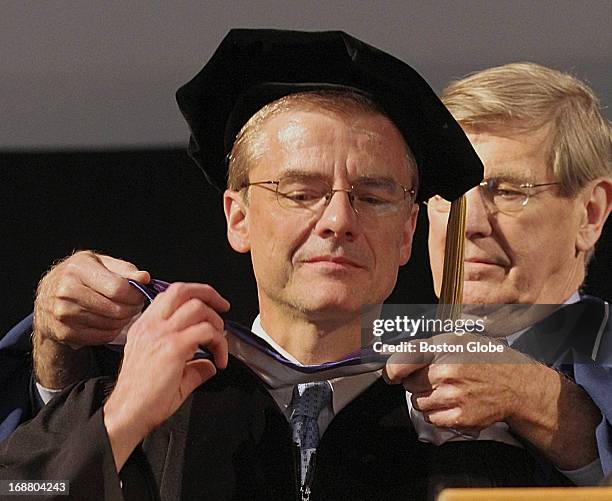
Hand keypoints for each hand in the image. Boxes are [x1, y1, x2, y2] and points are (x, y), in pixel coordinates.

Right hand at [34, 250, 149, 347]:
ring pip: (112, 324)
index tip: (140, 294)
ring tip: (123, 311)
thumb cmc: (80, 275)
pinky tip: (111, 321)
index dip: (136, 294)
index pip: (118, 288)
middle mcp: (67, 291)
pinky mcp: (64, 332)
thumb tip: (144, 278)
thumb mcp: (100, 263)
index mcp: (78, 269)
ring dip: (124, 320)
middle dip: (133, 308)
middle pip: (117, 309)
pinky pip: (102, 336)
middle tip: (135, 305)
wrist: (47, 297)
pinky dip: (113, 331)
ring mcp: (63, 314)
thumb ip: (125, 269)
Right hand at [103, 282, 229, 470]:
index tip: (212, 305)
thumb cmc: (141, 399)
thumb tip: (210, 364)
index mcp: (145, 327)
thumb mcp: (166, 372)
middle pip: (183, 290)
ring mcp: (162, 333)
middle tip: (223, 307)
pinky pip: (206, 331)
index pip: (171, 295)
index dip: (195, 294)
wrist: (126, 415)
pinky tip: (219, 360)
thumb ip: (191, 365)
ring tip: (219, 343)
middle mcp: (151, 325)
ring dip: (216, 322)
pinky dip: (220, 343)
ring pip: (197, 307)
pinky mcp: (173, 347)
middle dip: (209, 294)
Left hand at [383, 332, 541, 429]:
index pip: (402, 360)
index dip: (392, 370)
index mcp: (444, 348)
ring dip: (426, 399)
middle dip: (417, 382)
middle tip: (435, 379)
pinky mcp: (460, 417)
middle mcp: (447, 371)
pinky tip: (451, 403)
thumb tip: (396, 354)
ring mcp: (454, 396)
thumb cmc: (487, 360)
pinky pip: (431, 419)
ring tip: (445, 391)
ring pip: (418, 403)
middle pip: (409, 384)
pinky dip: (436, 414)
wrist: (517, 385)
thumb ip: (426, 345)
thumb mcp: (458, 339)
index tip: (391, 374)